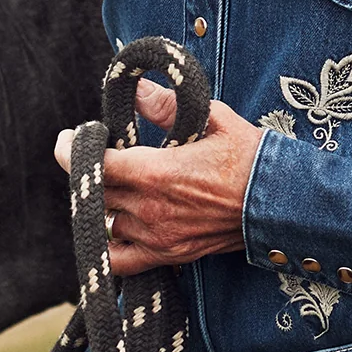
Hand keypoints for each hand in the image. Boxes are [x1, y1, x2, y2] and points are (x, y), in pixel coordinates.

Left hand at [54, 78, 263, 275]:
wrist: (281, 203)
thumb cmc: (250, 156)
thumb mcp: (213, 119)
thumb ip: (167, 106)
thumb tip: (136, 89)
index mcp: (156, 173)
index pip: (95, 166)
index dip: (72, 151)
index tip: (69, 138)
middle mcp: (150, 210)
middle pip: (96, 194)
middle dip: (90, 172)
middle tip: (97, 154)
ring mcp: (157, 237)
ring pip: (106, 222)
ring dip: (104, 203)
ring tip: (116, 184)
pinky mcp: (168, 256)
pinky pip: (119, 261)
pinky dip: (109, 245)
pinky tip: (114, 226)